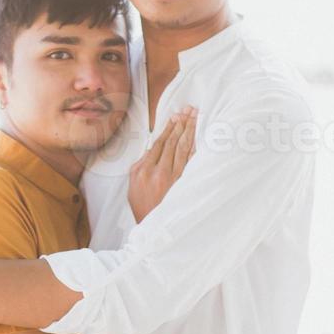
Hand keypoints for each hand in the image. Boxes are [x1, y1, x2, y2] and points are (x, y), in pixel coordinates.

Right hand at [128, 106, 196, 221]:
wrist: (153, 223)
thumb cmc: (142, 203)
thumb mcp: (133, 183)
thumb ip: (141, 164)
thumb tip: (153, 149)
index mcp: (145, 170)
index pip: (160, 143)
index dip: (168, 128)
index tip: (175, 116)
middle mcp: (160, 172)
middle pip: (174, 142)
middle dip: (182, 124)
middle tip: (189, 110)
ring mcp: (174, 178)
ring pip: (184, 149)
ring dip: (190, 131)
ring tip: (195, 117)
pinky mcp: (184, 183)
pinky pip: (191, 161)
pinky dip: (196, 147)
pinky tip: (200, 137)